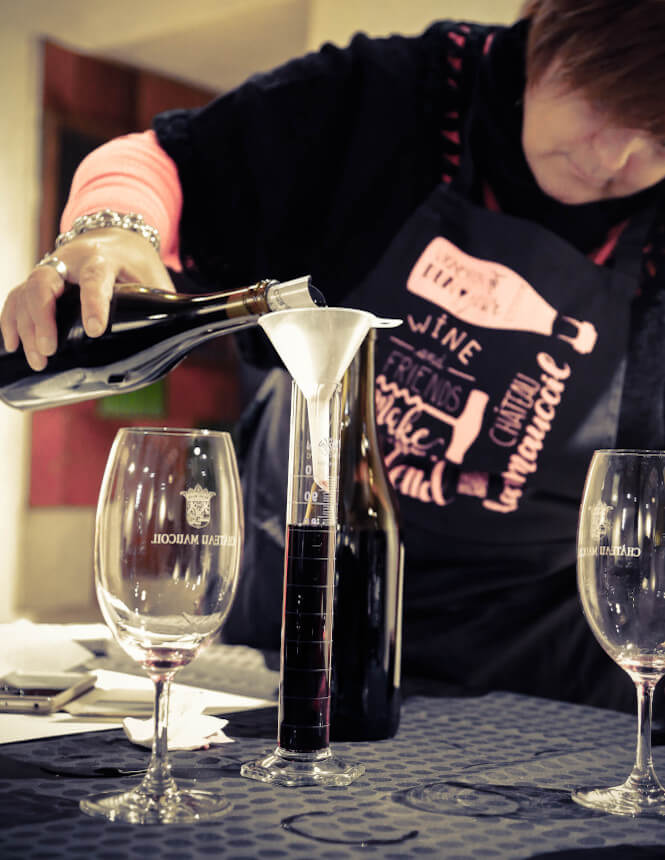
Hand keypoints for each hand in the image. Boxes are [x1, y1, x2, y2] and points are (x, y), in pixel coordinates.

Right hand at [0, 228, 174, 370]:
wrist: (116, 236)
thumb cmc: (137, 263)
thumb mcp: (154, 280)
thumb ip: (162, 307)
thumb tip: (175, 346)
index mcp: (102, 257)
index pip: (95, 278)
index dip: (94, 303)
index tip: (94, 330)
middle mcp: (69, 260)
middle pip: (45, 283)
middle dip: (43, 318)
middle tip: (50, 351)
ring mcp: (50, 269)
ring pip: (26, 292)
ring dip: (26, 326)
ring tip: (38, 360)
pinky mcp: (38, 280)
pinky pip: (16, 297)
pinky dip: (10, 320)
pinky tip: (11, 345)